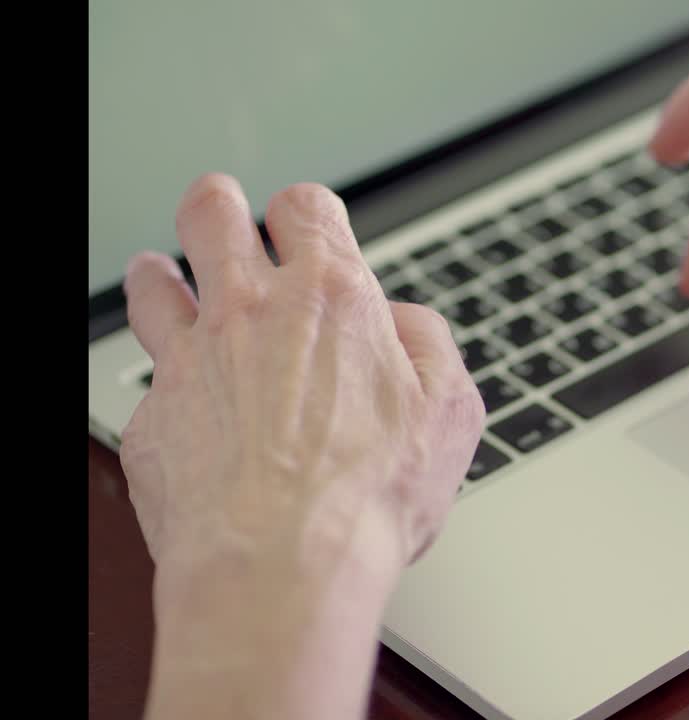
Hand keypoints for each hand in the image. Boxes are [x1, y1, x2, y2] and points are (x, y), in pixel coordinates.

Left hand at [121, 173, 483, 718]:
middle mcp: (251, 312)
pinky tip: (179, 401)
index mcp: (331, 298)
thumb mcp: (451, 411)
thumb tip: (406, 323)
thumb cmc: (370, 496)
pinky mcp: (152, 419)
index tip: (307, 229)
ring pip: (154, 281)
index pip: (306, 207)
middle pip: (211, 212)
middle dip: (216, 205)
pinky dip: (163, 383)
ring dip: (162, 274)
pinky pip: (147, 381)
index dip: (307, 213)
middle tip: (220, 214)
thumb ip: (430, 346)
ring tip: (166, 279)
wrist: (283, 566)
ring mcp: (191, 360)